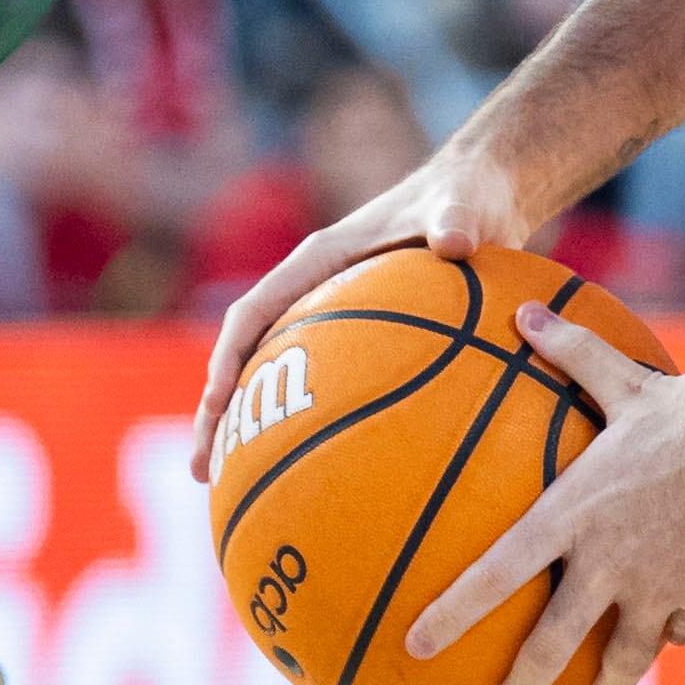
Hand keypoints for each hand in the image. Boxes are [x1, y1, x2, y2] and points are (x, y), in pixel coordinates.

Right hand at [188, 150, 535, 483]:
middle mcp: (314, 290)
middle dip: (217, 411)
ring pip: (276, 377)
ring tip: (233, 488)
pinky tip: (328, 478)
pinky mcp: (360, 340)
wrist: (482, 196)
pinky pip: (326, 388)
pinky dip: (313, 427)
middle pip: (247, 355)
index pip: (255, 311)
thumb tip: (456, 243)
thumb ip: (456, 221)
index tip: (216, 405)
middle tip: (201, 470)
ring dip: (250, 427)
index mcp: (321, 259)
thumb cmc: (467, 197)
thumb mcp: (463, 204)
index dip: (229, 357)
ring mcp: (332, 317)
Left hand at [409, 305, 684, 684]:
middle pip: (551, 646)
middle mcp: (608, 563)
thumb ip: (572, 354)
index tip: (416, 646)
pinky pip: (678, 628)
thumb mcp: (628, 381)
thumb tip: (524, 312)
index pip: (497, 572)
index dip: (452, 612)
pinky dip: (670, 632)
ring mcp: (657, 590)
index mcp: (575, 514)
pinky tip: (670, 634)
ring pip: (621, 662)